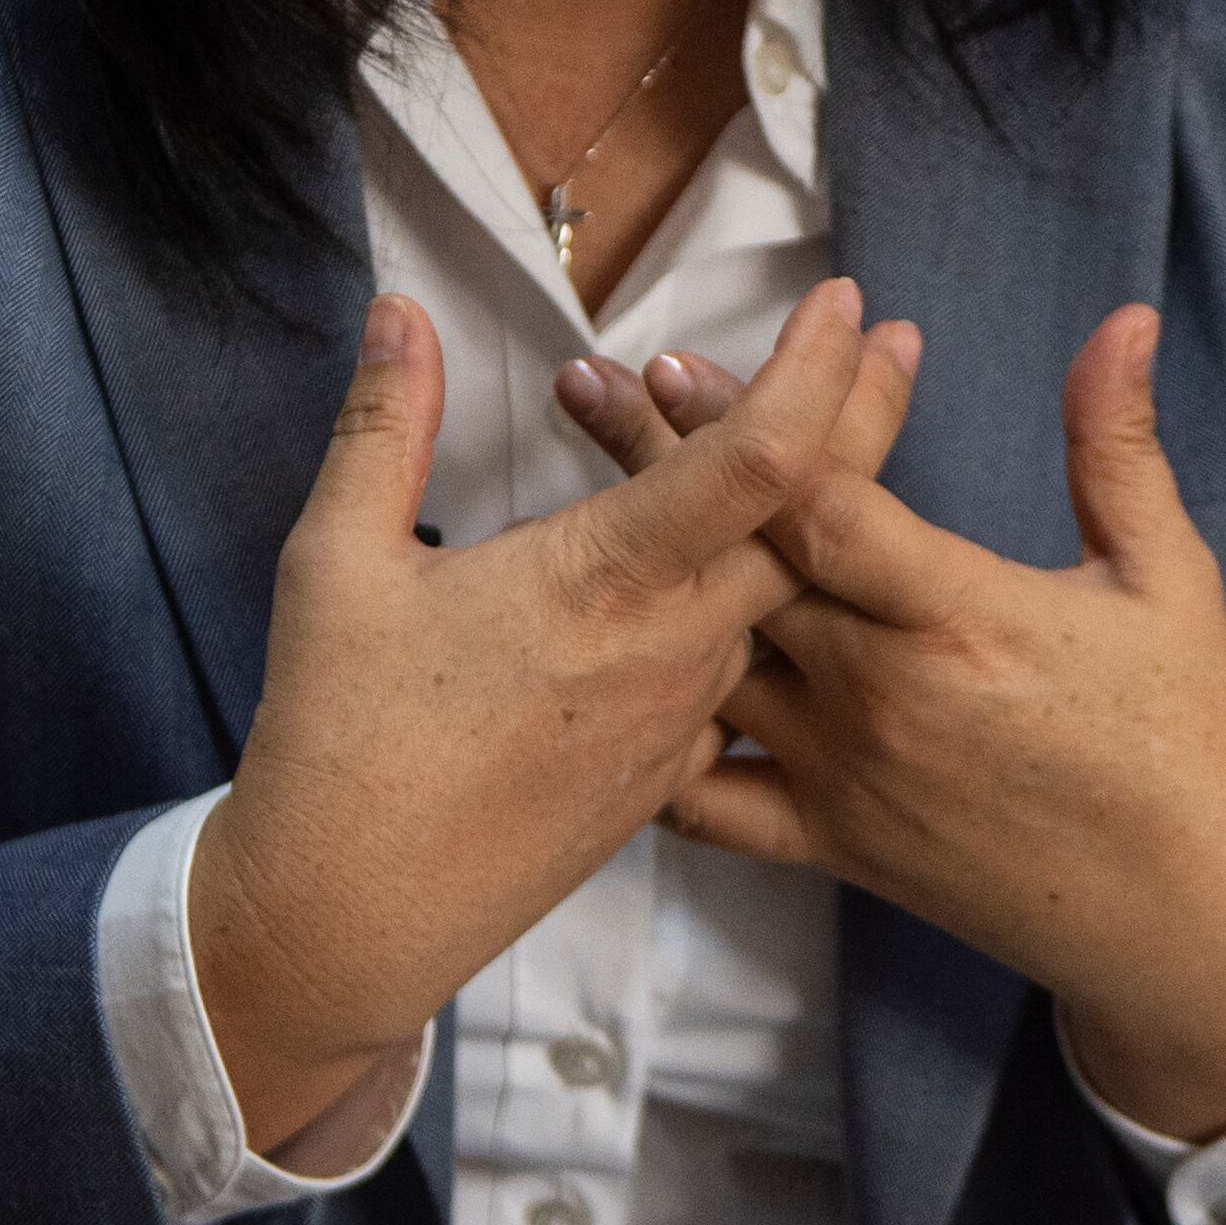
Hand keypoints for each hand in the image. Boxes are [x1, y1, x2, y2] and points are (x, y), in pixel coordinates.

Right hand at [188, 277, 905, 1155]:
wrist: (349, 923)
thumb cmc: (338, 743)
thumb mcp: (335, 565)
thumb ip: (382, 424)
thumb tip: (398, 310)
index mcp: (607, 581)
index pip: (758, 460)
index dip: (814, 372)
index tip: (846, 300)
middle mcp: (672, 648)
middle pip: (812, 519)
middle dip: (860, 416)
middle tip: (890, 341)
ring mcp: (682, 721)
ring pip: (778, 594)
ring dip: (801, 509)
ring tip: (828, 432)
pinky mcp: (668, 777)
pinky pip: (739, 673)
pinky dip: (748, 602)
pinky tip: (745, 574)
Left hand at [584, 305, 1225, 1143]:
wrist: (1184, 917)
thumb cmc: (1185, 736)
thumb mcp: (1167, 578)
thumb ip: (1117, 446)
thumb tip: (1123, 319)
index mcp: (959, 617)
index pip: (822, 507)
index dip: (753, 428)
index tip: (687, 359)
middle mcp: (880, 694)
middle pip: (740, 563)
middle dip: (661, 467)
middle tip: (588, 386)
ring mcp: (842, 775)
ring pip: (710, 664)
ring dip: (644, 582)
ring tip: (575, 504)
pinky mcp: (829, 844)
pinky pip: (709, 803)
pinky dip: (653, 750)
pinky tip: (610, 690)